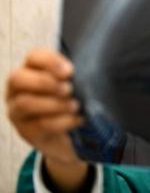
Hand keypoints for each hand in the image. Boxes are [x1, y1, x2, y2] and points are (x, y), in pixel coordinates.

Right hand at [5, 49, 88, 190]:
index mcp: (31, 71)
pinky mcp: (26, 132)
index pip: (33, 57)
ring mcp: (17, 112)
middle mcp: (18, 90)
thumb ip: (74, 77)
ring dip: (55, 104)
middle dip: (46, 82)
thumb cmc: (71, 104)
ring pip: (26, 103)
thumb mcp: (74, 87)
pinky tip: (77, 120)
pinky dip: (62, 122)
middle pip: (18, 78)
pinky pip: (40, 125)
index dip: (50, 61)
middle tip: (69, 89)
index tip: (70, 71)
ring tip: (75, 106)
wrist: (70, 138)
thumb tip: (87, 71)